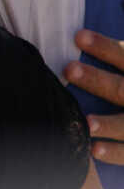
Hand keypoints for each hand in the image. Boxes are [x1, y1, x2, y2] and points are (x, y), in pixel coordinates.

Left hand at [66, 30, 123, 164]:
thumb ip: (112, 57)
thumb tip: (74, 37)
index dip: (104, 47)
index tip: (78, 37)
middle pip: (121, 88)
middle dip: (97, 80)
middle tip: (69, 70)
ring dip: (107, 124)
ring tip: (86, 122)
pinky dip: (113, 151)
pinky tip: (94, 150)